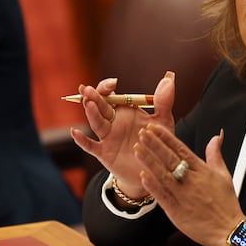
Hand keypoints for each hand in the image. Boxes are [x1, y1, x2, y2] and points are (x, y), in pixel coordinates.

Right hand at [71, 71, 175, 197]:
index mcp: (125, 110)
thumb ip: (164, 100)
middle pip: (100, 106)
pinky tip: (76, 132)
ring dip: (92, 114)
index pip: (111, 95)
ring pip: (96, 123)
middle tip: (88, 89)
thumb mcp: (163, 121)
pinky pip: (91, 146)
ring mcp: (107, 137)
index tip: (113, 84)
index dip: (107, 87)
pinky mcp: (105, 153)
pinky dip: (82, 140)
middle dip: (94, 97)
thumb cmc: (157, 142)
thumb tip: (169, 75)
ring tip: (89, 104)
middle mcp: (113, 122)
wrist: (155, 169)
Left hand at [134, 123, 243, 245]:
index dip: (166, 138)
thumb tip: (217, 137)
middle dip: (155, 144)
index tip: (154, 128)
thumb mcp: (224, 175)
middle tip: (142, 133)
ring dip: (149, 161)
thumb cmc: (226, 205)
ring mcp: (183, 196)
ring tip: (137, 149)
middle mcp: (191, 181)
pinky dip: (153, 186)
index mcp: (202, 171)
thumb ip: (216, 154)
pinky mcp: (177, 211)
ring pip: (163, 175)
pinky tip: (142, 175)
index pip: (181, 150)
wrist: (228, 231)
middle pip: (170, 159)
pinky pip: (162, 196)